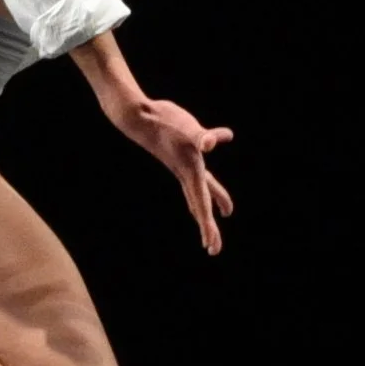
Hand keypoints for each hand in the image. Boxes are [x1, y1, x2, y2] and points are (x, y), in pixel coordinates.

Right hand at [110, 98, 235, 254]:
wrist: (139, 116)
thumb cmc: (163, 122)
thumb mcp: (187, 129)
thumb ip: (202, 136)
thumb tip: (210, 143)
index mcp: (191, 172)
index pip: (201, 205)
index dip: (207, 226)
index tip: (210, 246)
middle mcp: (187, 173)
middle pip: (200, 205)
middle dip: (207, 226)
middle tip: (213, 248)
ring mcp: (184, 165)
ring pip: (201, 190)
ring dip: (210, 205)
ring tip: (225, 213)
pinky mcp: (184, 154)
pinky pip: (201, 173)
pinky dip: (209, 179)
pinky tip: (213, 170)